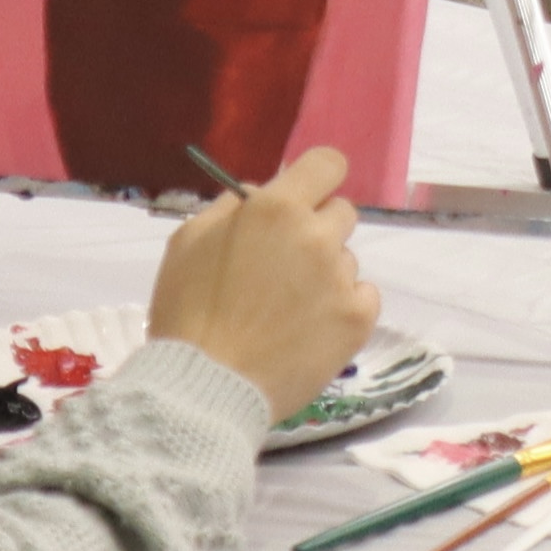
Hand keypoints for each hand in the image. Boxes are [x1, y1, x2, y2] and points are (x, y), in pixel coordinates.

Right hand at [146, 146, 376, 415]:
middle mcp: (317, 235)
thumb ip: (230, 207)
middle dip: (317, 230)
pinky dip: (343, 307)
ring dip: (325, 274)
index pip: (327, 164)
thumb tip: (262, 191)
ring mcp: (342, 277)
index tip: (305, 198)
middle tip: (284, 267)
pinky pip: (363, 296)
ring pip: (346, 259)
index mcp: (275, 209)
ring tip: (286, 310)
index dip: (317, 179)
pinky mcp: (358, 318)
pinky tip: (310, 328)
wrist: (207, 386)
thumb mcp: (188, 242)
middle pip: (340, 212)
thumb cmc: (187, 313)